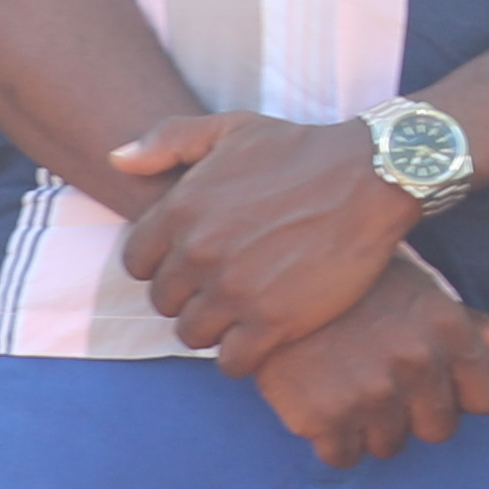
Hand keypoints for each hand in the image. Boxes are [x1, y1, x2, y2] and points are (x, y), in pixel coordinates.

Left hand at [107, 108, 425, 369]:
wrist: (372, 176)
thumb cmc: (302, 150)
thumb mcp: (232, 127)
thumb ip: (168, 140)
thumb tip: (116, 160)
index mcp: (180, 210)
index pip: (137, 263)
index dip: (162, 265)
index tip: (193, 263)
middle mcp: (199, 253)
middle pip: (164, 303)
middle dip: (189, 297)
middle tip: (224, 287)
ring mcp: (234, 290)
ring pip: (192, 335)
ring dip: (214, 328)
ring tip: (242, 312)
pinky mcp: (273, 322)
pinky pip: (232, 361)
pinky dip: (242, 355)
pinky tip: (262, 336)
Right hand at [248, 257, 488, 465]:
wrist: (270, 279)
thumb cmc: (359, 289)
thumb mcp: (426, 294)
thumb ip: (482, 328)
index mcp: (448, 330)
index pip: (487, 400)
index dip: (460, 392)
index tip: (432, 376)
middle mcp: (415, 363)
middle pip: (439, 429)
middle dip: (413, 411)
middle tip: (378, 376)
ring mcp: (369, 392)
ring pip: (390, 446)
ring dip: (370, 426)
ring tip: (346, 383)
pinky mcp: (321, 416)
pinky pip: (342, 457)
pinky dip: (330, 439)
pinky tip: (318, 399)